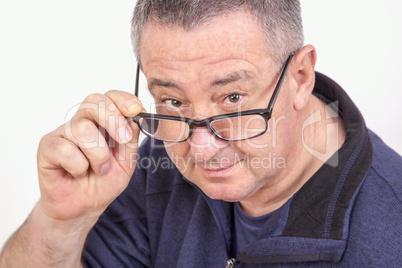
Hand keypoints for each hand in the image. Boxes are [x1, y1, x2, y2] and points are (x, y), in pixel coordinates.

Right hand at [36, 90, 142, 225]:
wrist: (84, 207)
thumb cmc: (103, 181)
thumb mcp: (127, 161)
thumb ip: (131, 140)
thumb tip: (135, 120)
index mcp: (103, 121)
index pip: (110, 97)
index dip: (123, 99)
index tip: (136, 109)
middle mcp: (82, 121)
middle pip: (94, 102)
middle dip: (113, 120)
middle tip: (123, 140)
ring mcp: (63, 133)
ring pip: (83, 129)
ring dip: (98, 155)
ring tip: (99, 169)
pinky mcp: (47, 147)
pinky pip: (66, 150)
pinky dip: (78, 167)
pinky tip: (77, 173)